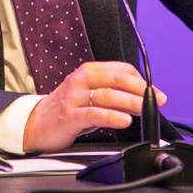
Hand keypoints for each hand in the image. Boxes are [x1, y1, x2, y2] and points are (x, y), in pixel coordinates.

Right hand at [23, 61, 165, 152]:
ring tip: (145, 108)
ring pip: (108, 95)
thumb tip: (141, 97)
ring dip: (130, 102)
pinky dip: (112, 116)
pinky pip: (94, 114)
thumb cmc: (67, 109)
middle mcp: (81, 80)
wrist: (35, 123)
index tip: (155, 91)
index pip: (120, 69)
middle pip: (116, 79)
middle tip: (158, 99)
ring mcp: (74, 97)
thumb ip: (111, 92)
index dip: (141, 80)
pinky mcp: (69, 116)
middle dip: (141, 89)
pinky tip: (124, 120)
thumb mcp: (88, 93)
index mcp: (88, 71)